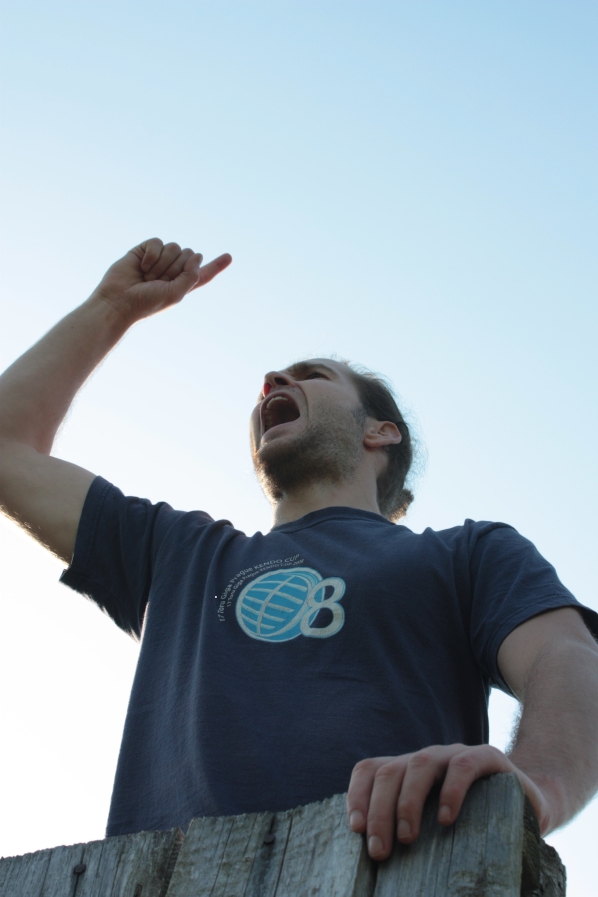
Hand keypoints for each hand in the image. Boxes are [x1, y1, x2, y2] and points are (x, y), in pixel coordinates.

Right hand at [92, 238, 231, 323]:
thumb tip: (197, 255)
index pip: (203, 274)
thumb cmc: (146, 303)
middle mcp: (172, 271)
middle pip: (189, 255)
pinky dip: (152, 254)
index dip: (216, 265)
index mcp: (182, 284)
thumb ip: (192, 276)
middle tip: (158, 281)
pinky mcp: (144, 251)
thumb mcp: (175, 294)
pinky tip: (142, 266)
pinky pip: (157, 242)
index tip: (229, 257)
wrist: (118, 301)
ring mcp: (158, 259)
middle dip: (176, 267)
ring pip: (174, 247)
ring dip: (163, 263)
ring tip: (147, 276)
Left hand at [346, 744, 550, 859]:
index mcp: (407, 772)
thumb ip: (409, 834)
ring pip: (420, 764)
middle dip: (379, 811)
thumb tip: (375, 866)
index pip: (370, 770)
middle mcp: (427, 758)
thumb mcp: (435, 830)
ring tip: (407, 838)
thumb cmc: (475, 826)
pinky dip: (451, 791)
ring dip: (407, 802)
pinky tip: (446, 819)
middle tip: (380, 851)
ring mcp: (455, 754)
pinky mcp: (487, 757)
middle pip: (389, 771)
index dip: (357, 795)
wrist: (530, 806)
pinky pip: (463, 766)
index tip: (355, 829)